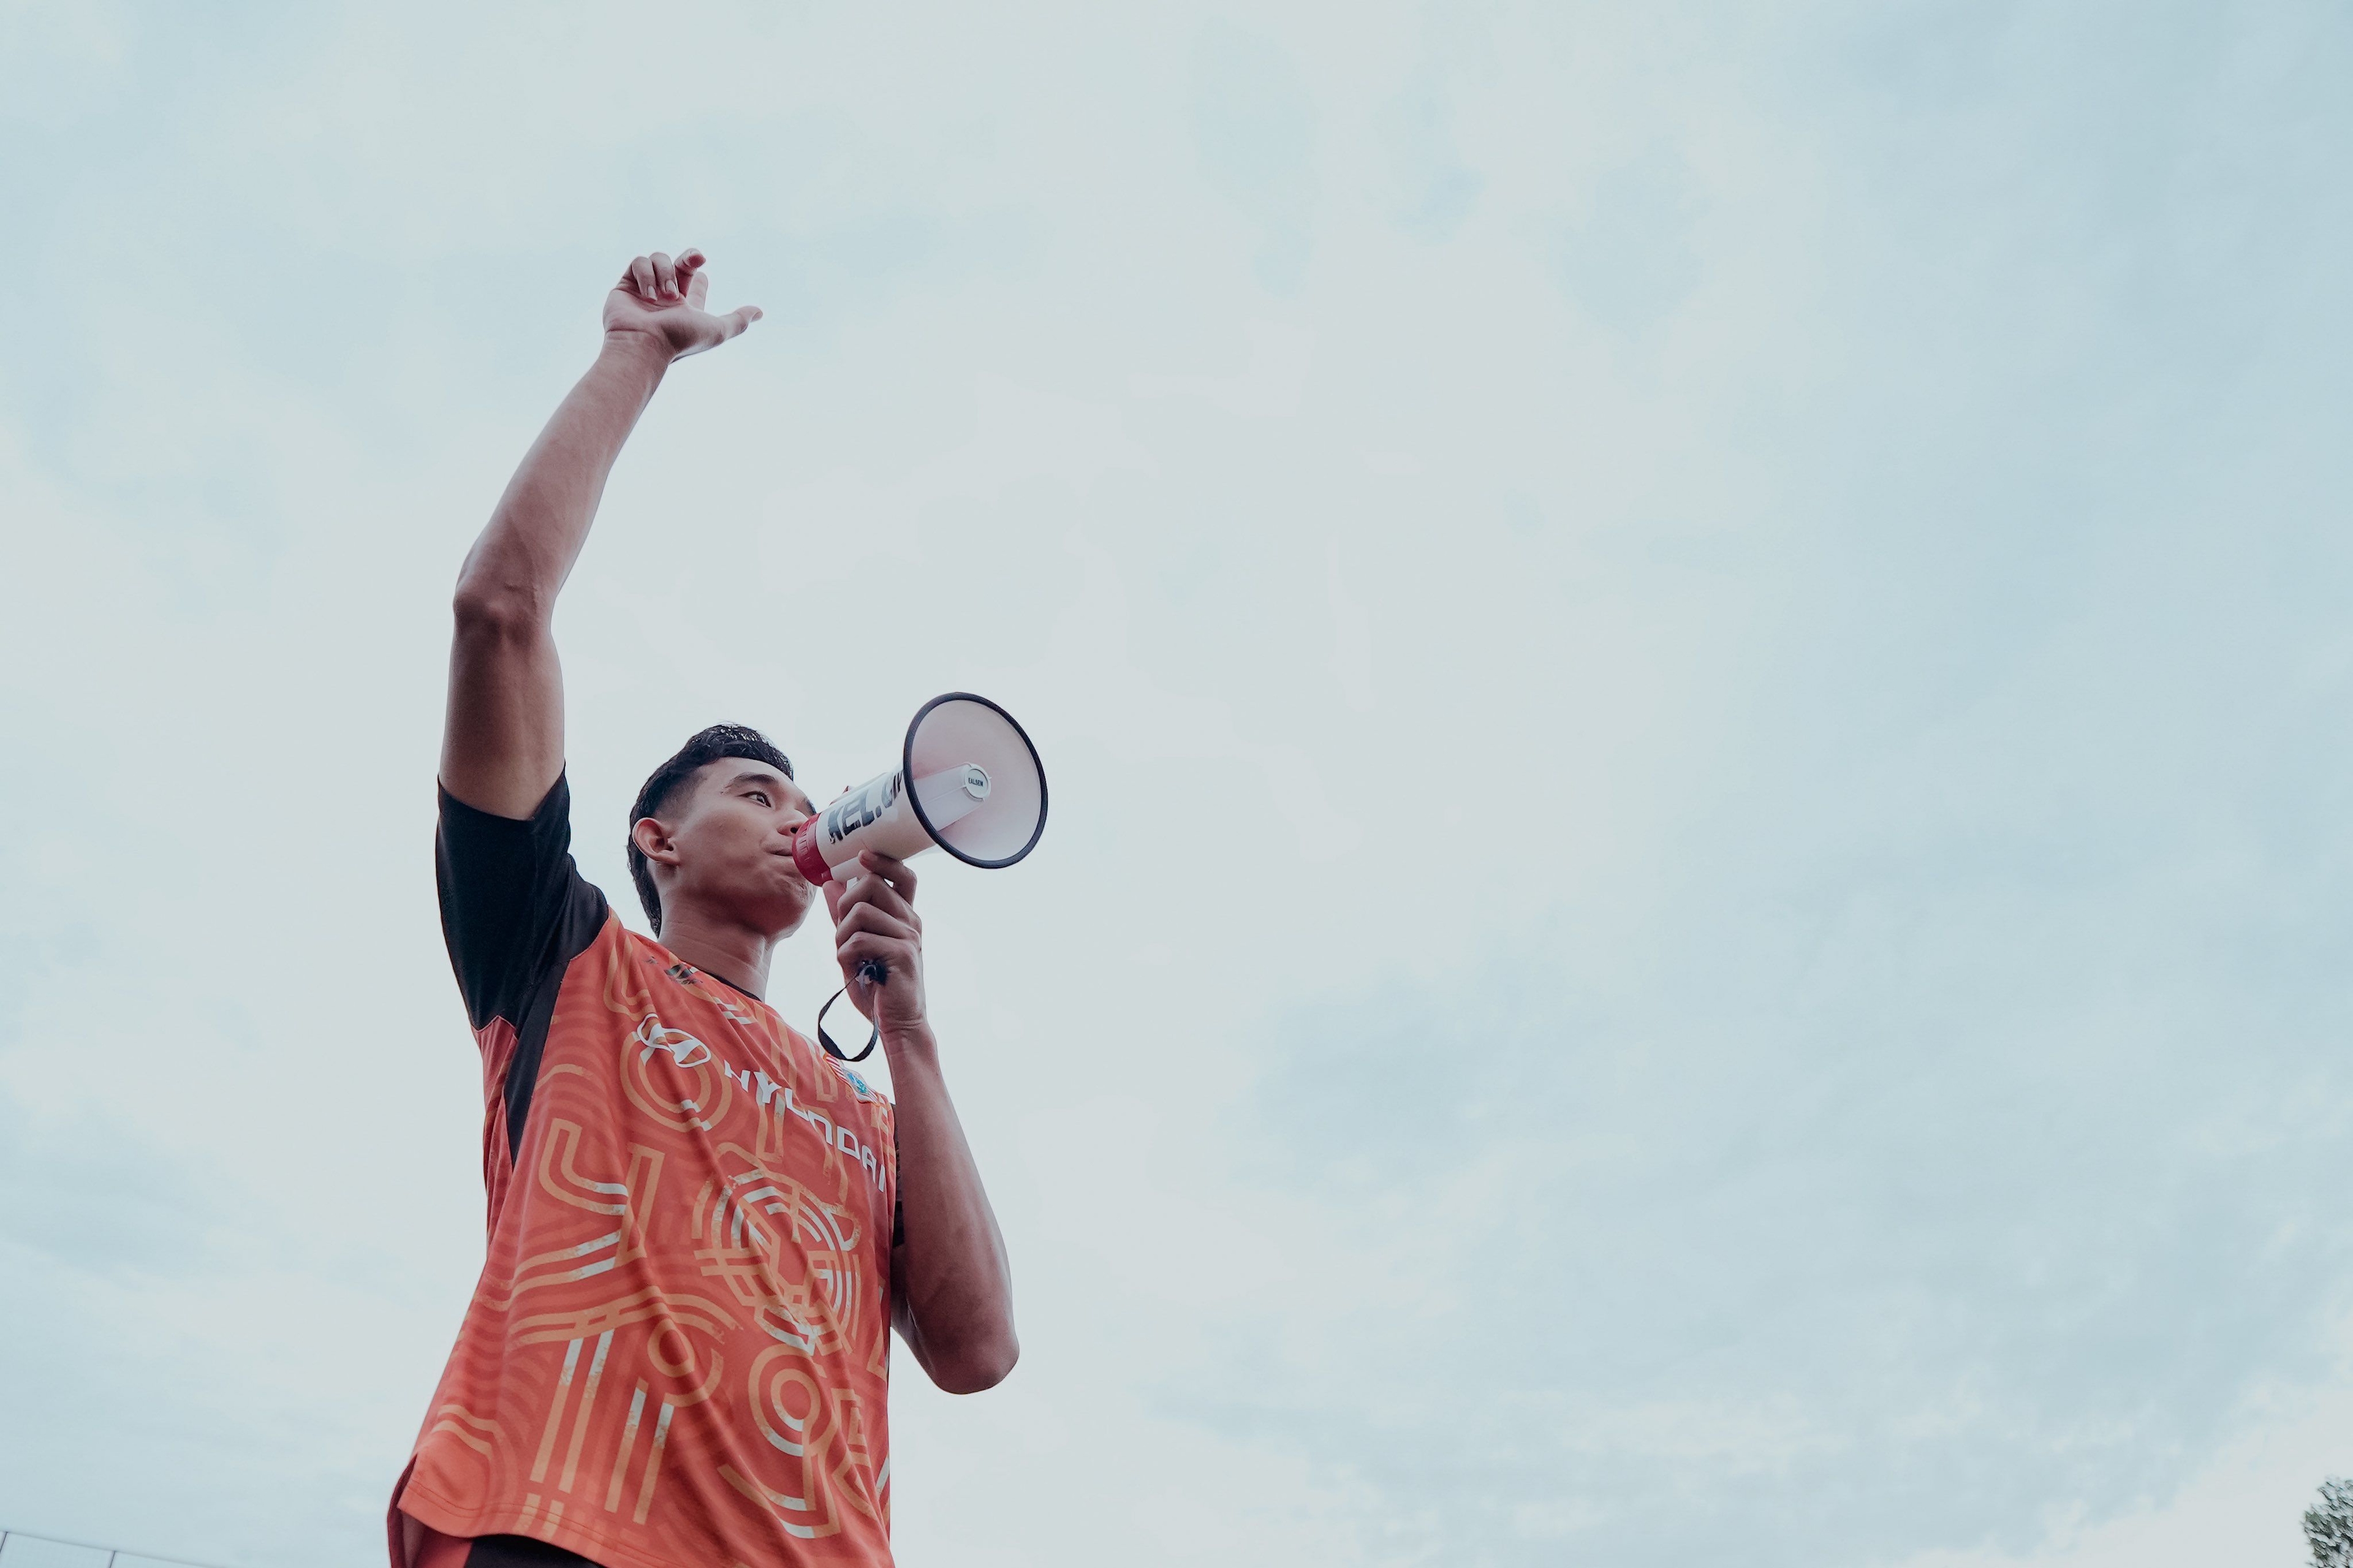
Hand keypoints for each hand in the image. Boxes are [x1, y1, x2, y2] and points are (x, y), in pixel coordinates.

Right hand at [602, 248, 761, 360]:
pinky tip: (648, 296)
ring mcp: (644, 291)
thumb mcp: (718, 330)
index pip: (694, 284)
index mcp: (685, 307)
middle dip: (689, 258)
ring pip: (659, 259)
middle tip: (698, 259)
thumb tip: (760, 312)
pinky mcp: (625, 286)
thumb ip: (739, 320)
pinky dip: (646, 274)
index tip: (703, 269)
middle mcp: (665, 298)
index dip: (699, 275)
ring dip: (666, 274)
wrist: (645, 343)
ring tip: (666, 298)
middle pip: (678, 264)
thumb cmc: (681, 339)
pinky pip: (638, 263)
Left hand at [824, 852, 929, 1039]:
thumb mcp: (856, 946)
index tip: (862, 856)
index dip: (883, 861)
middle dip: (844, 904)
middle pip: (871, 885)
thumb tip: (831, 883)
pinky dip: (845, 954)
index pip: (902, 874)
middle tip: (841, 929)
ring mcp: (909, 936)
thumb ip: (845, 915)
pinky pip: (859, 939)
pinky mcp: (902, 953)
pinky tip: (853, 968)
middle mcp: (911, 921)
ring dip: (841, 935)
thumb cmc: (877, 986)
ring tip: (846, 955)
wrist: (897, 1023)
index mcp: (904, 916)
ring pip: (860, 912)